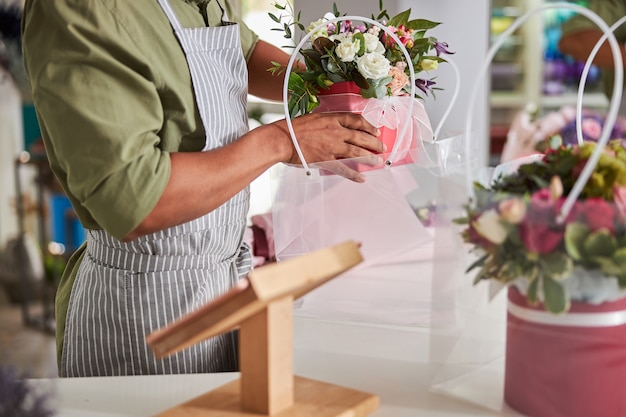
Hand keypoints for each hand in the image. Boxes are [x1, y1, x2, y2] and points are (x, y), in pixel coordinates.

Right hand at [270, 112, 384, 180]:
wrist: (282, 139)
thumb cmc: (293, 128)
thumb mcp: (313, 117)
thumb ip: (326, 121)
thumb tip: (335, 124)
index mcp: (332, 119)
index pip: (356, 120)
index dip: (368, 126)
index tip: (375, 131)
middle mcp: (335, 132)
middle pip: (361, 136)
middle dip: (374, 142)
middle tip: (382, 147)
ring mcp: (332, 146)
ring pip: (357, 152)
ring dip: (370, 157)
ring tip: (378, 161)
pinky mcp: (326, 160)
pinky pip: (344, 168)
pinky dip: (354, 174)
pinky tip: (362, 178)